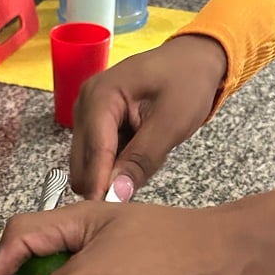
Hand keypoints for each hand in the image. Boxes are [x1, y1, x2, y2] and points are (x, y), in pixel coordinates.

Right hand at [70, 34, 227, 200]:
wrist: (192, 60)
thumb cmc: (187, 82)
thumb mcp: (171, 123)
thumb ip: (142, 160)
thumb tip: (118, 194)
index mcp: (100, 96)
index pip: (94, 151)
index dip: (100, 184)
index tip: (106, 213)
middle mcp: (84, 104)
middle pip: (82, 163)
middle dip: (105, 180)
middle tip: (139, 183)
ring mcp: (85, 114)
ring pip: (88, 165)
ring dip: (112, 173)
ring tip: (143, 161)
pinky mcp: (92, 125)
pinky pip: (97, 158)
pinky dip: (115, 165)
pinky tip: (137, 154)